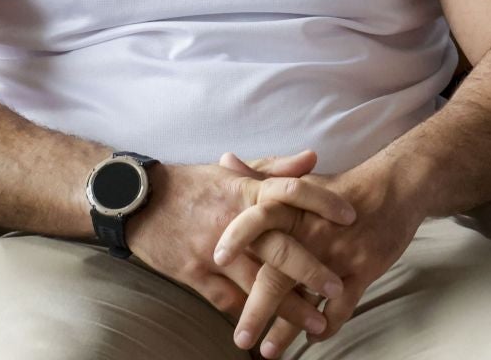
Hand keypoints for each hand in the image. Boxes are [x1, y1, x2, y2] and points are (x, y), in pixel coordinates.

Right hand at [125, 150, 357, 345]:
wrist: (139, 201)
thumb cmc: (192, 185)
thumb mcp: (232, 172)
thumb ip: (275, 168)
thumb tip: (314, 158)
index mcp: (246, 190)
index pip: (292, 190)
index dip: (323, 201)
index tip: (351, 215)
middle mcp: (233, 222)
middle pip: (279, 247)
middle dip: (311, 271)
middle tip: (339, 288)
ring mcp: (213, 251)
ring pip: (257, 283)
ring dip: (288, 307)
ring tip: (317, 324)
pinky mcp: (195, 274)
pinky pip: (228, 301)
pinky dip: (251, 316)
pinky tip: (272, 332)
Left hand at [219, 159, 424, 357]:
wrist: (396, 186)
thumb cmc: (342, 187)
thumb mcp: (302, 181)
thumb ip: (260, 176)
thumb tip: (226, 159)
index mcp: (295, 207)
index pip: (260, 218)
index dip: (238, 237)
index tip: (216, 261)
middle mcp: (314, 231)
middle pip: (278, 273)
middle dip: (257, 310)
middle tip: (240, 338)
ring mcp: (339, 252)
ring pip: (307, 299)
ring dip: (286, 330)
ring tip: (267, 351)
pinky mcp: (363, 268)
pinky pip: (341, 306)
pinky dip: (325, 325)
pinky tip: (314, 335)